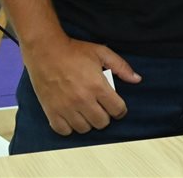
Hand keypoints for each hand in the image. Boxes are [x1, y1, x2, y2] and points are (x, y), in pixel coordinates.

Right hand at [23, 35, 141, 135]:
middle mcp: (82, 100)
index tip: (117, 106)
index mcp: (97, 86)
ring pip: (84, 129)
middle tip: (101, 107)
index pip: (117, 110)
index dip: (120, 110)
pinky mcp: (51, 111)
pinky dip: (70, 127)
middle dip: (105, 116)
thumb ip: (121, 67)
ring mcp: (66, 107)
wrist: (46, 51)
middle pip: (102, 123)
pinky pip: (64, 131)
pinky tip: (72, 116)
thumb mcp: (102, 53)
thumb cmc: (74, 51)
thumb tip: (137, 79)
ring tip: (87, 111)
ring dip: (88, 122)